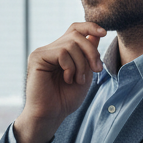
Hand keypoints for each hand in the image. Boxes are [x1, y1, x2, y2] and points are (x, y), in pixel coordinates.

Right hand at [13, 22, 106, 142]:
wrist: (50, 115)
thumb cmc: (65, 99)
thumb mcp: (85, 74)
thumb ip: (88, 55)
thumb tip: (96, 33)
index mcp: (61, 51)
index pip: (75, 29)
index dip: (90, 26)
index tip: (105, 32)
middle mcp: (50, 48)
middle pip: (76, 34)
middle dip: (91, 51)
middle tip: (97, 70)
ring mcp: (42, 52)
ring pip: (71, 44)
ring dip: (81, 64)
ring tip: (78, 80)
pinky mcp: (37, 57)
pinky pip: (62, 52)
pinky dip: (70, 67)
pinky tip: (67, 79)